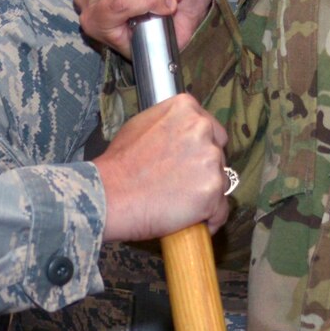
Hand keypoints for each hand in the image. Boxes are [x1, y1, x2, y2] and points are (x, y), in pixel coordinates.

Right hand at [93, 94, 228, 241]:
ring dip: (206, 193)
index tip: (190, 161)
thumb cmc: (119, 164)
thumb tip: (181, 134)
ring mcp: (210, 161)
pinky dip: (209, 218)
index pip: (212, 129)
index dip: (201, 148)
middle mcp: (202, 130)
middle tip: (181, 184)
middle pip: (218, 155)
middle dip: (205, 170)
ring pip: (221, 182)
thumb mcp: (141, 124)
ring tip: (180, 203)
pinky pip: (220, 210)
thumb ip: (170, 124)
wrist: (108, 194)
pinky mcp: (212, 192)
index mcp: (186, 109)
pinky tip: (192, 221)